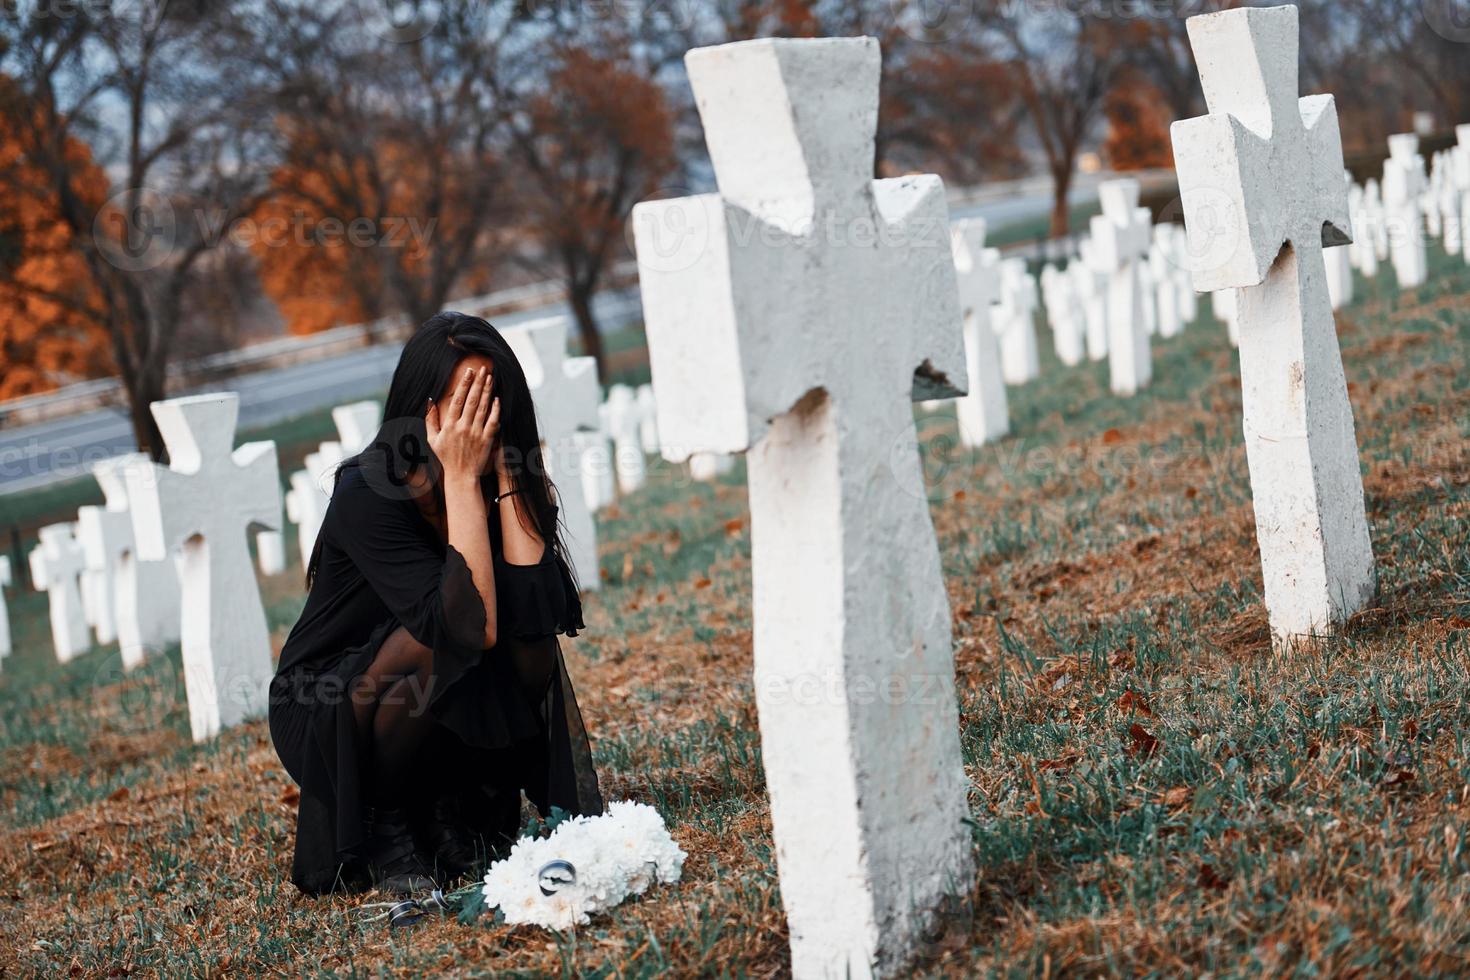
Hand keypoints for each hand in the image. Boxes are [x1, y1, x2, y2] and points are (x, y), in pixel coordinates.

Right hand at [427, 366, 499, 480]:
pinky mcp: (486, 440)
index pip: (457, 400)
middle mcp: (463, 428)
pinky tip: (497, 398)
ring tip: (490, 377)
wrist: (461, 475)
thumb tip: (430, 400)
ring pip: (482, 408)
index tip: (469, 372)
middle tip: (482, 369)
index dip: (463, 384)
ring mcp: (475, 433)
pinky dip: (495, 409)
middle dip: (477, 383)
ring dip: (486, 391)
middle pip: (471, 400)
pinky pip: (492, 421)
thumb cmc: (446, 457)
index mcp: (449, 426)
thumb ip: (431, 419)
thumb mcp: (432, 439)